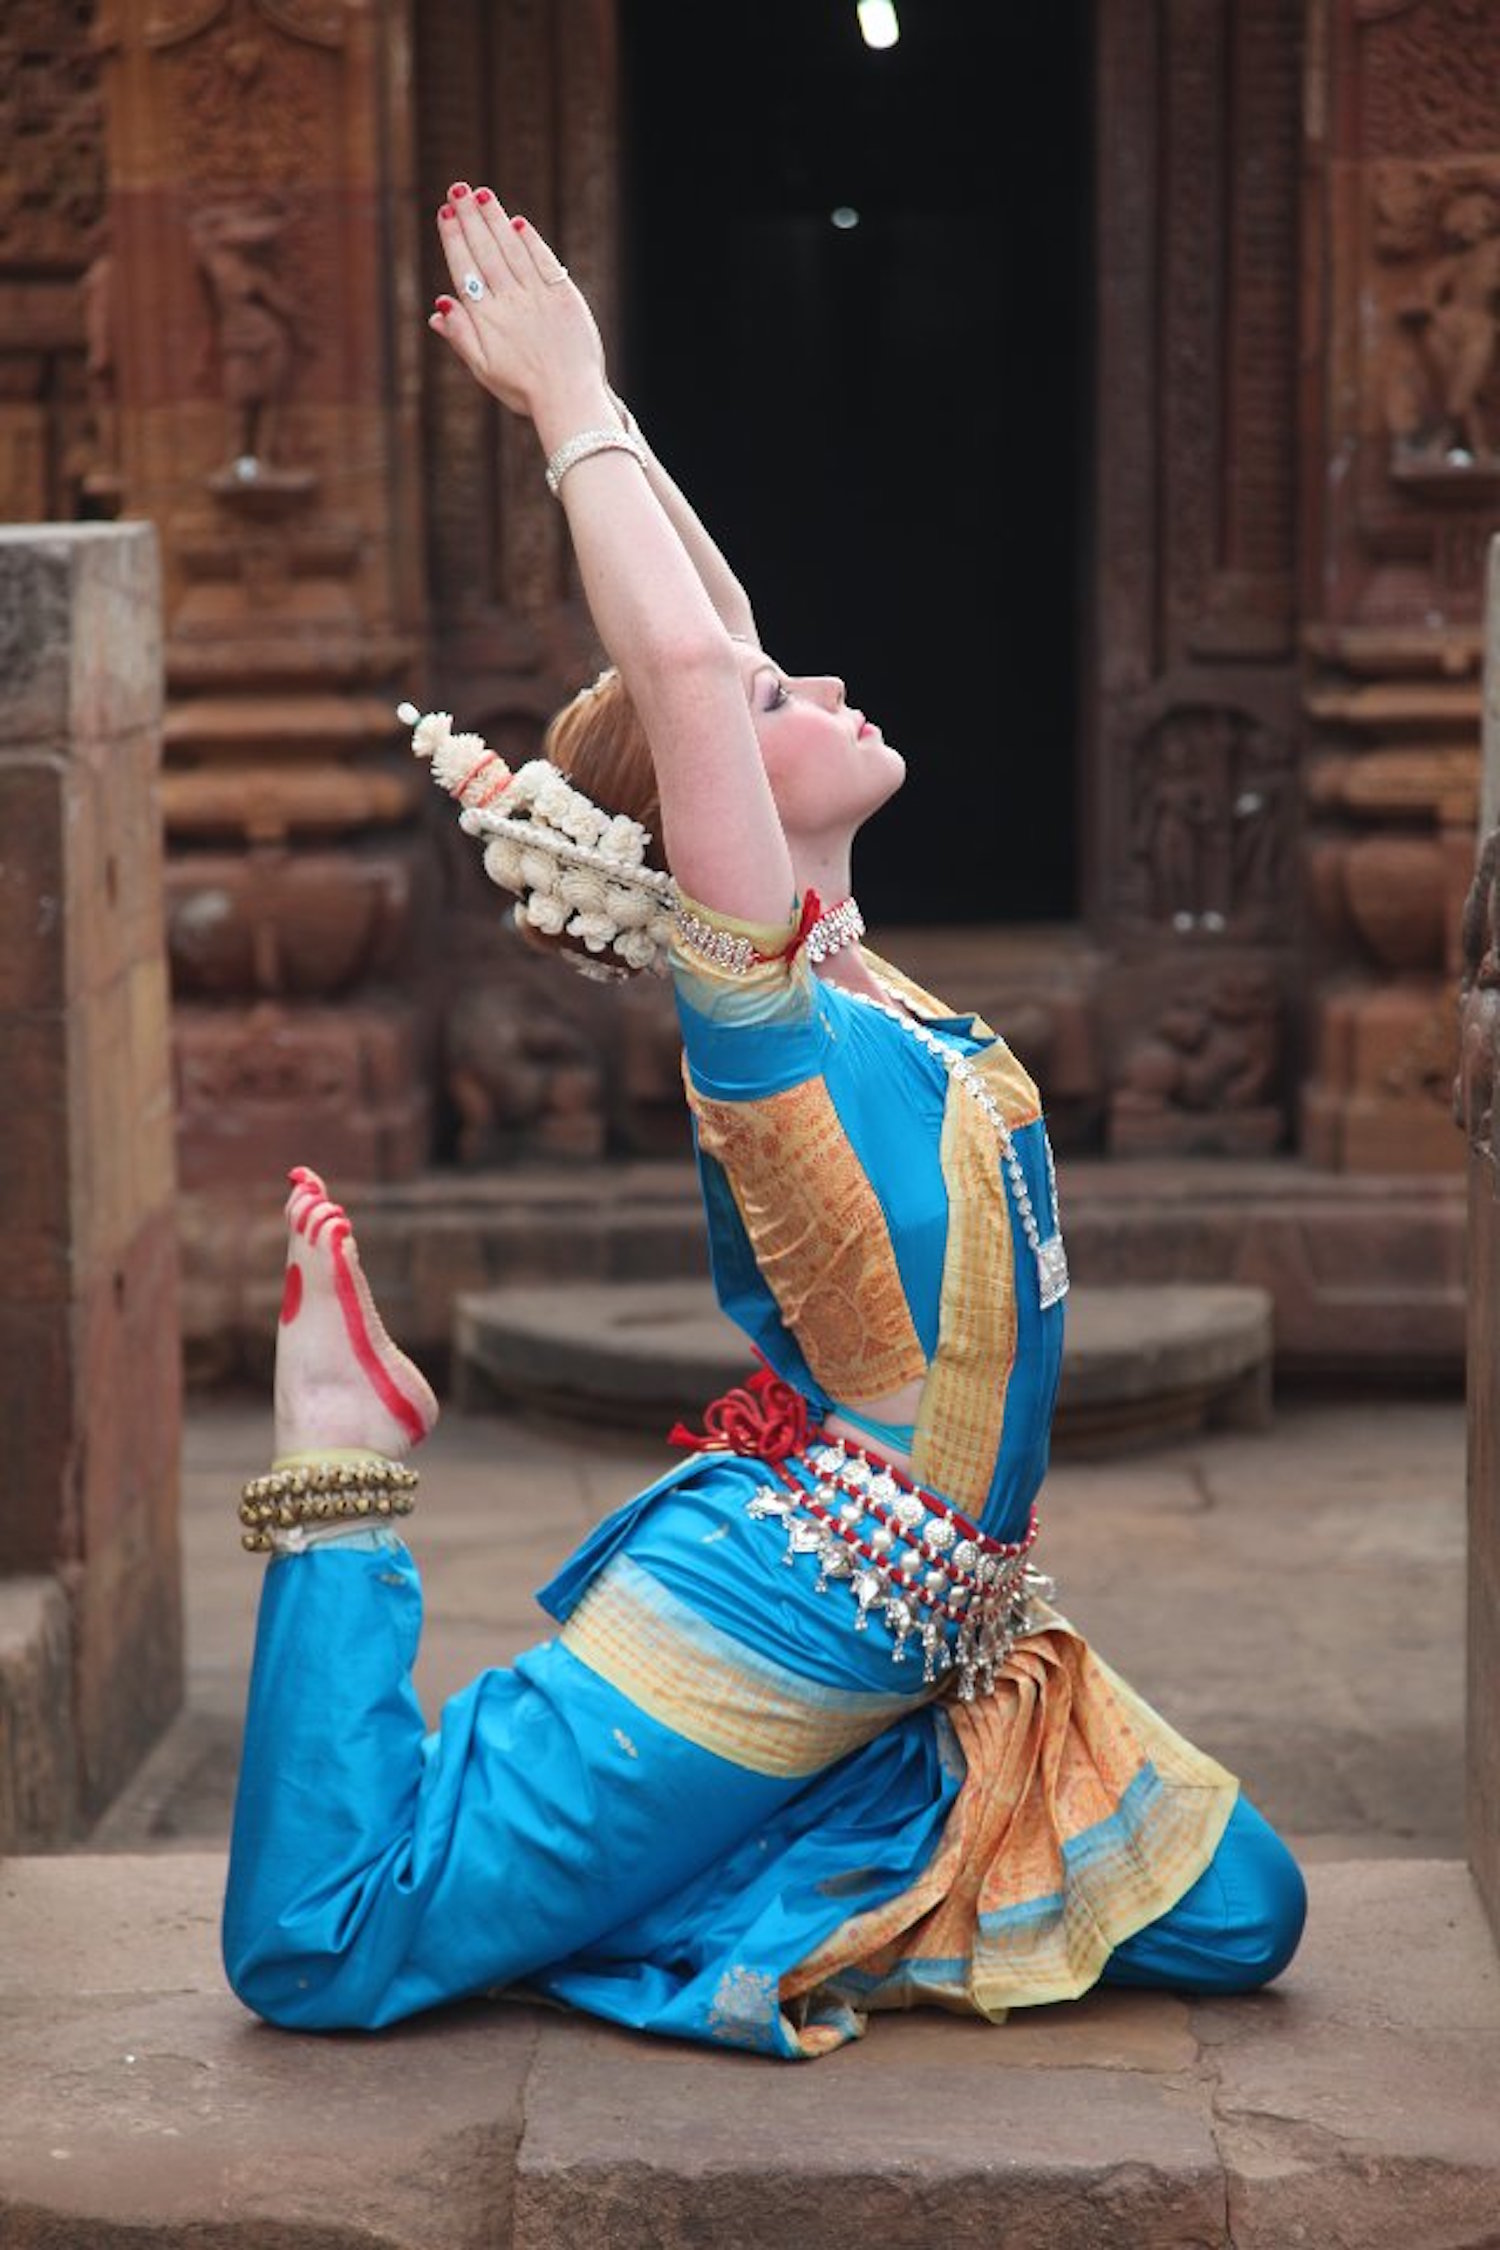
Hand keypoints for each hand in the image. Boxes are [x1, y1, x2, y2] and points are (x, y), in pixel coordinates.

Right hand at [429, 183, 604, 422]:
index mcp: (486, 320)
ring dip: (496, 220)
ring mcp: (538, 297)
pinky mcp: (564, 297)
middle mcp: (510, 302)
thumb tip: (438, 308)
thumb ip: (461, 337)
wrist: (570, 399)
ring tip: (481, 195)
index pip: (464, 270)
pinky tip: (518, 223)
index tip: (445, 214)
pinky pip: (545, 261)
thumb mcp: (484, 370)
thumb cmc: (524, 390)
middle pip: (486, 252)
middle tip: (457, 190)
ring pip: (512, 250)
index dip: (454, 240)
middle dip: (470, 218)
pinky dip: (531, 241)